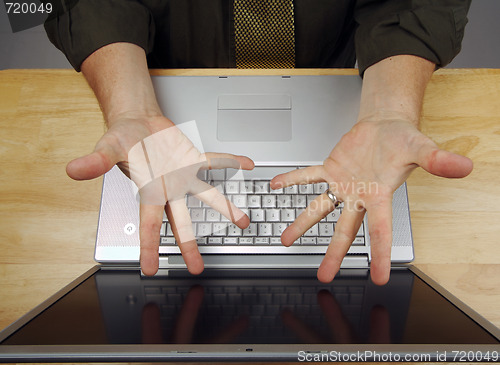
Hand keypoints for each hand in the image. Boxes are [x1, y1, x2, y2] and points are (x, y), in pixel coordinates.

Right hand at [66, 114, 253, 274]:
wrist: (137, 122)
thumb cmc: (122, 137)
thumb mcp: (108, 146)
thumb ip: (96, 160)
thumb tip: (74, 170)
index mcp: (148, 190)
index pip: (148, 224)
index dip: (149, 247)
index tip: (150, 269)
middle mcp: (168, 188)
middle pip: (180, 221)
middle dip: (189, 245)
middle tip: (197, 268)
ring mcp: (183, 175)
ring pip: (206, 195)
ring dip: (224, 207)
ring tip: (243, 222)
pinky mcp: (192, 158)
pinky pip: (215, 161)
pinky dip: (230, 162)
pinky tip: (246, 165)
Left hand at [271, 118, 472, 284]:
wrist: (386, 126)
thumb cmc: (403, 140)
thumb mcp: (421, 148)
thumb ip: (437, 160)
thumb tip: (463, 165)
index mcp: (380, 196)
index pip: (380, 230)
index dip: (379, 254)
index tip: (377, 278)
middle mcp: (359, 196)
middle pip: (344, 230)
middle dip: (334, 253)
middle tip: (324, 276)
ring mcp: (343, 184)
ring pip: (320, 208)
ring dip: (302, 224)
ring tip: (286, 240)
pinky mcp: (331, 169)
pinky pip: (308, 175)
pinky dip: (293, 179)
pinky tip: (277, 185)